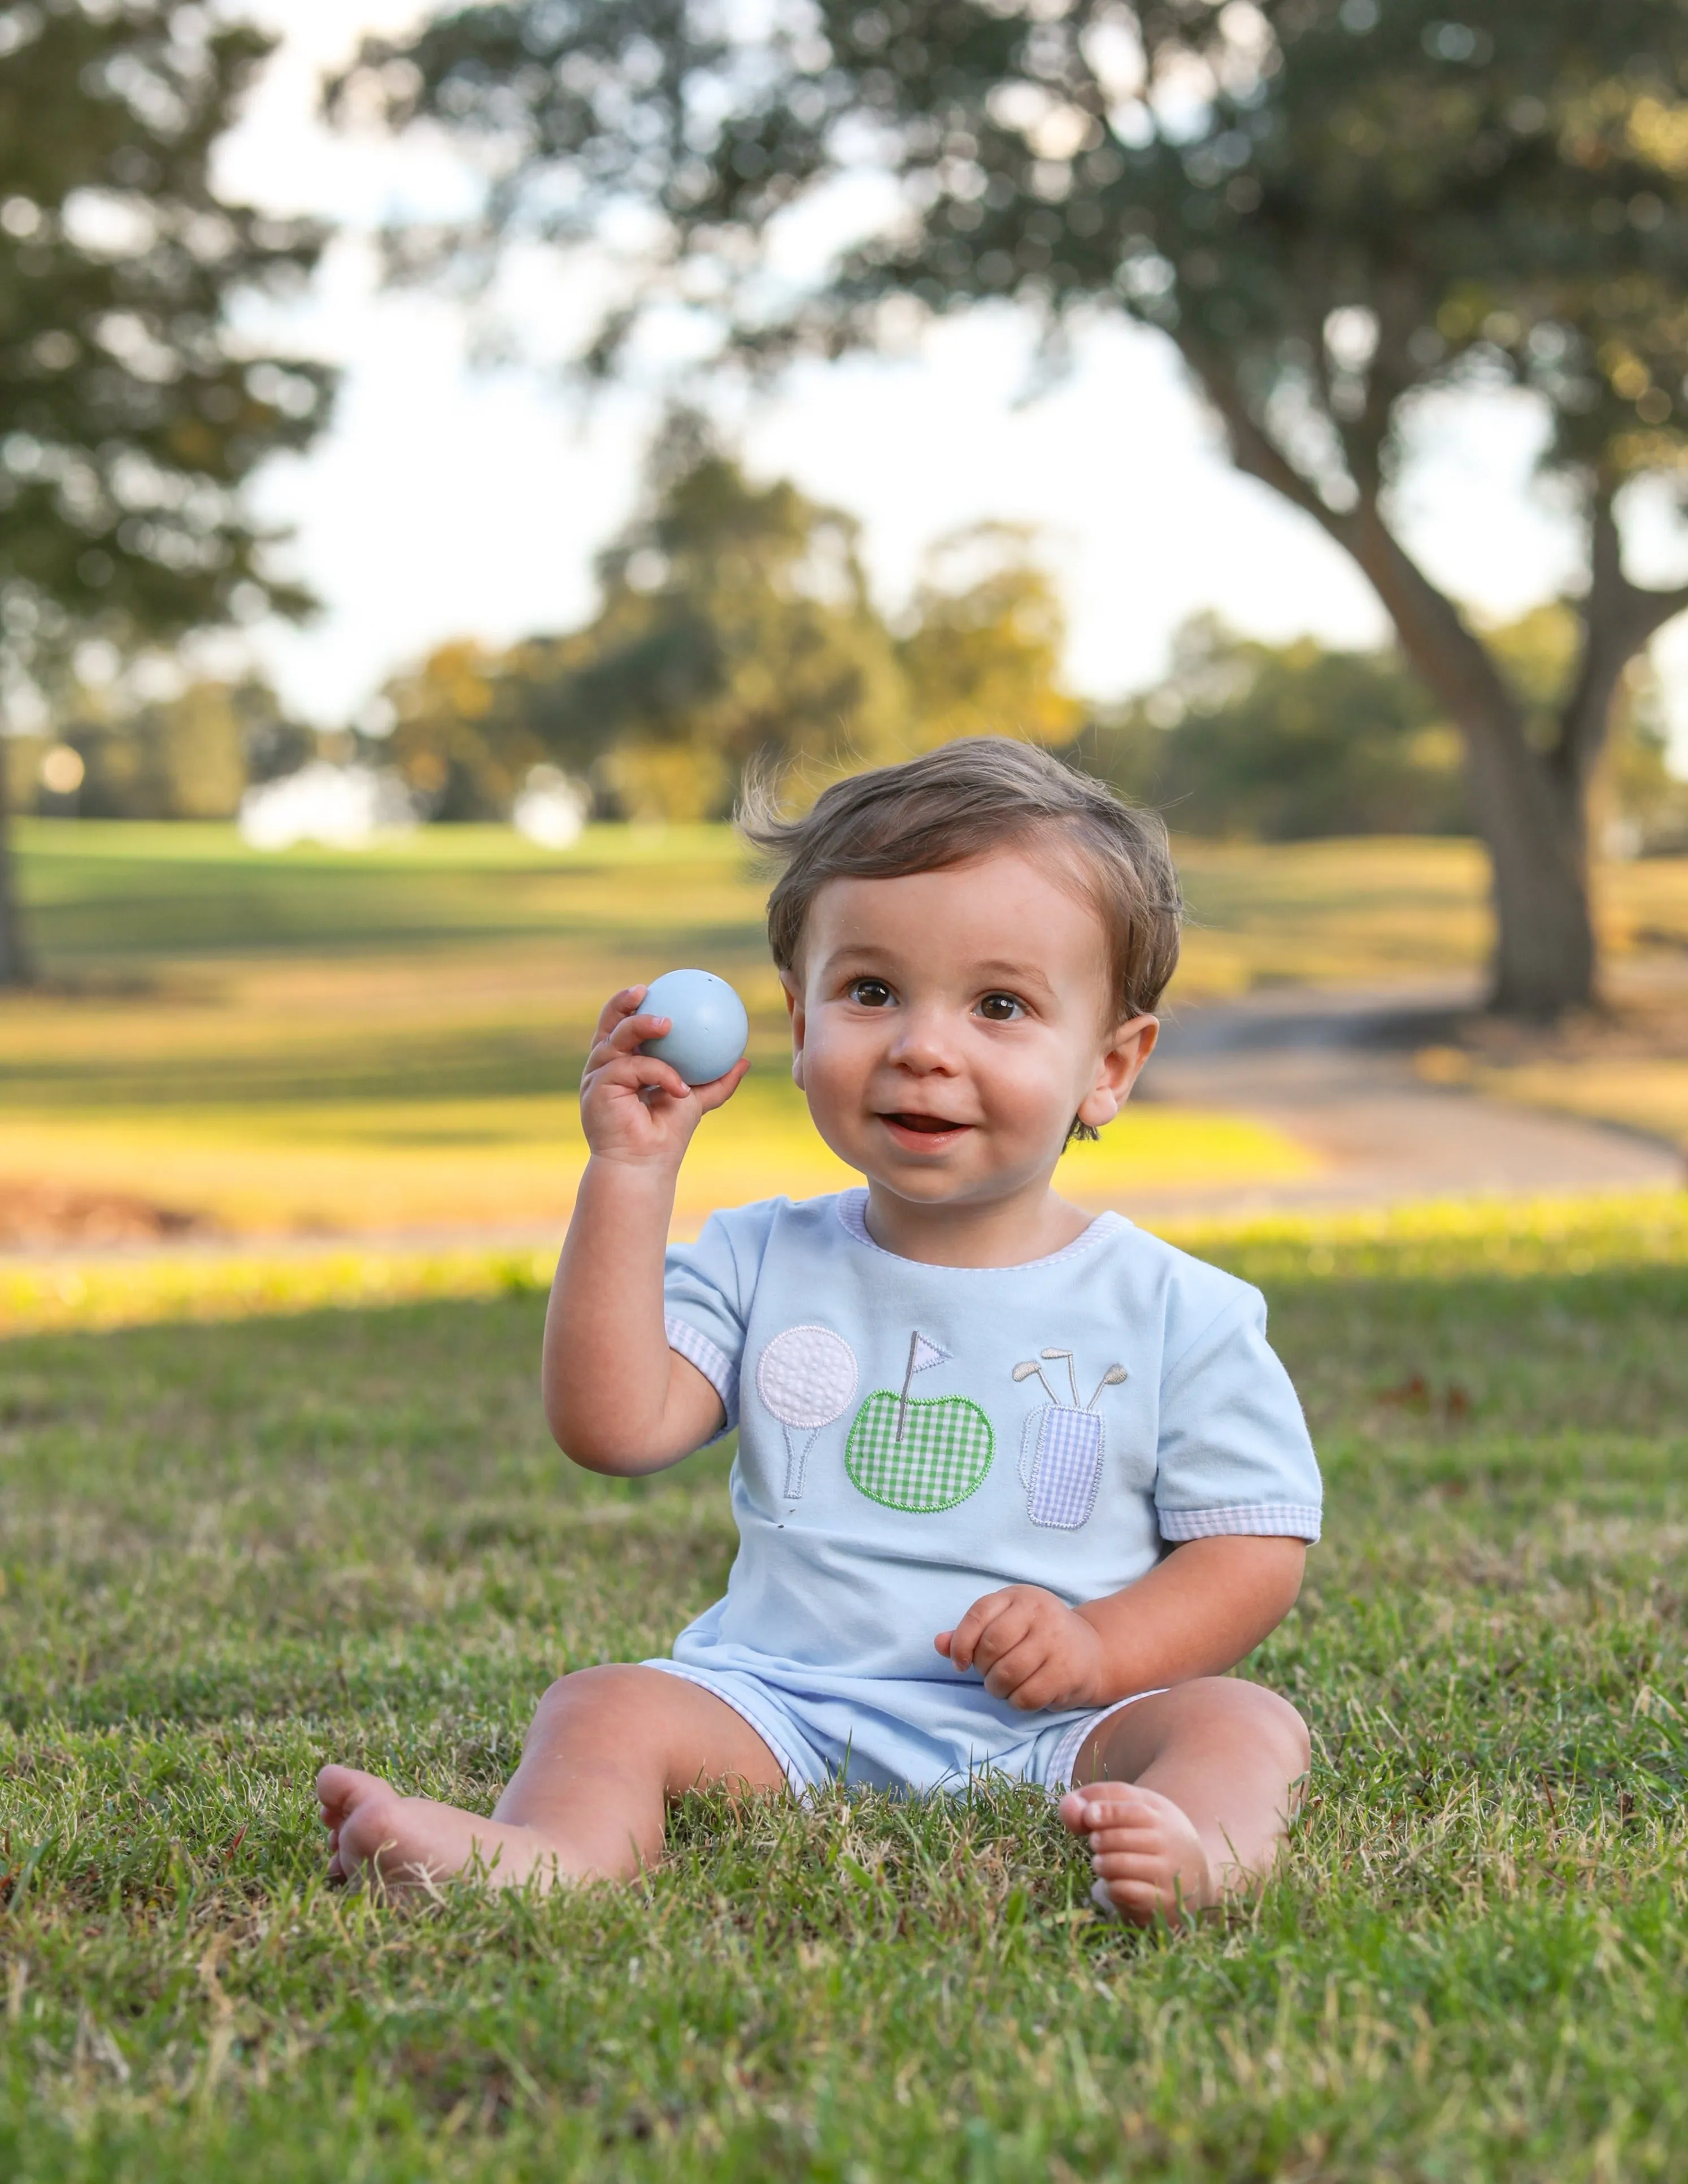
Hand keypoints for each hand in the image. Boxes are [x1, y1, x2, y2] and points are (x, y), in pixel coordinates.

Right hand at [579, 986, 748, 1167]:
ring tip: (667, 1024)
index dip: (630, 1003)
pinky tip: (679, 1087)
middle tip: (644, 990)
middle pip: (608, 1023)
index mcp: (622, 1064)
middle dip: (622, 1002)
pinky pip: (631, 1068)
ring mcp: (597, 1077)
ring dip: (643, 1027)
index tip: (653, 987)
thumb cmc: (667, 1135)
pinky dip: (658, 1074)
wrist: (646, 1164)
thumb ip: (717, 1081)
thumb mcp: (696, 1101)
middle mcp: (605, 1067)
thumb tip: (744, 1060)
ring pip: (617, 1039)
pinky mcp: (597, 1089)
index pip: (621, 1025)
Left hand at [935, 1585, 1105, 1711]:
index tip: (960, 1664)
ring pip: (1007, 1675)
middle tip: (990, 1674)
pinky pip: (1027, 1697)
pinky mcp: (1068, 1672)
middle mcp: (1040, 1613)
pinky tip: (1023, 1694)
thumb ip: (971, 1633)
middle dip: (982, 1669)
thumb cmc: (1038, 1636)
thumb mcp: (1006, 1623)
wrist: (1091, 1651)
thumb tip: (939, 1644)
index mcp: (1019, 1596)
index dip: (961, 1644)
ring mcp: (1056, 1642)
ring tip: (1004, 1686)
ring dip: (997, 1688)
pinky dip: (1017, 1702)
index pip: (978, 1615)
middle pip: (991, 1648)